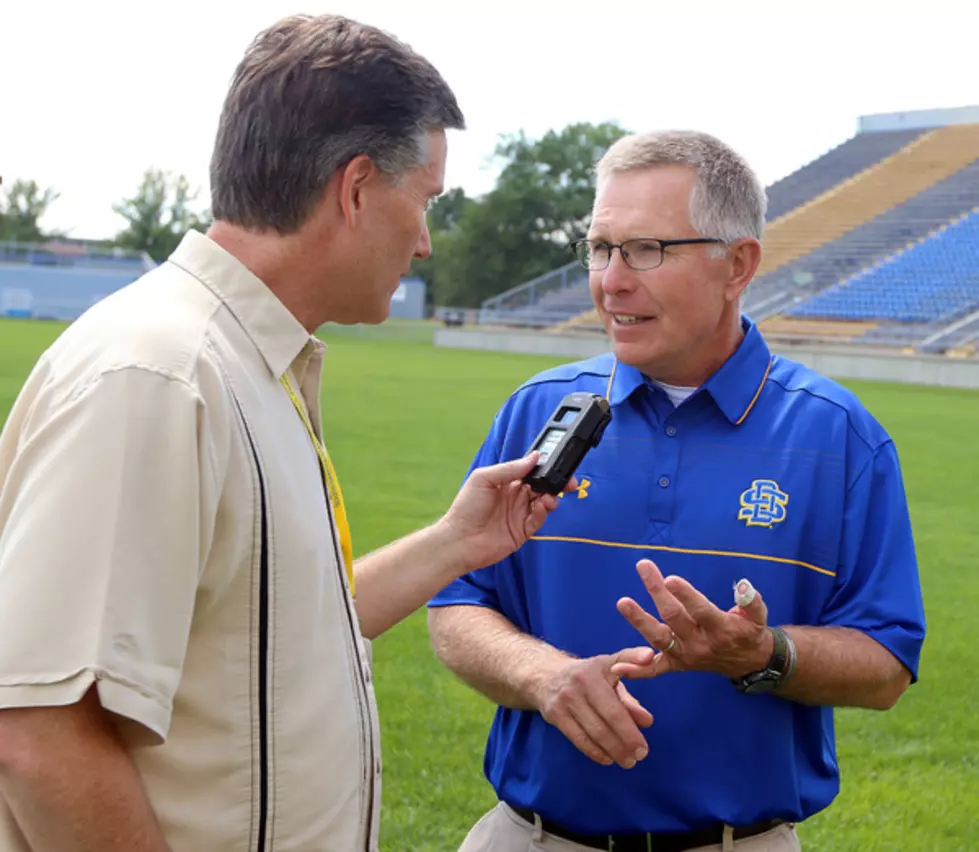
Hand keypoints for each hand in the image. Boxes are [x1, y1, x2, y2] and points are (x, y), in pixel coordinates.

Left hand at [440, 453, 575, 573]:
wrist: (459, 540)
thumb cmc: (466, 507)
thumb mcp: (484, 478)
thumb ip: (509, 468)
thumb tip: (534, 458)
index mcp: (506, 482)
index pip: (530, 471)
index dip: (543, 467)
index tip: (556, 462)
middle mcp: (515, 497)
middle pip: (542, 486)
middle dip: (555, 482)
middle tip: (568, 481)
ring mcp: (519, 514)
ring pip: (544, 502)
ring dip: (551, 497)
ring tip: (550, 496)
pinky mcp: (523, 531)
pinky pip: (539, 519)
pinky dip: (544, 512)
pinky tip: (542, 506)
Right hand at [533, 649, 654, 768]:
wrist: (546, 674)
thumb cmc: (588, 675)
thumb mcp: (611, 672)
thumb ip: (631, 697)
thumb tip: (647, 721)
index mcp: (597, 671)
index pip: (615, 706)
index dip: (630, 728)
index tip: (646, 741)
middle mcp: (579, 684)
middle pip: (606, 721)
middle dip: (625, 742)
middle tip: (640, 756)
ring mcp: (565, 700)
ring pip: (592, 733)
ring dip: (613, 751)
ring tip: (628, 761)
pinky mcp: (555, 715)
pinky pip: (578, 739)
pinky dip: (595, 752)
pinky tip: (607, 758)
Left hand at [610, 560, 772, 680]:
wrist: (749, 664)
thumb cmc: (749, 632)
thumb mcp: (758, 617)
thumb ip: (751, 602)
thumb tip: (743, 585)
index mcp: (721, 629)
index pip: (700, 611)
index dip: (686, 595)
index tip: (670, 578)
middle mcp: (700, 644)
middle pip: (674, 618)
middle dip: (657, 592)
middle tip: (643, 567)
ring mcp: (685, 655)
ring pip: (659, 639)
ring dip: (639, 621)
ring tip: (622, 602)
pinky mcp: (676, 664)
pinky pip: (654, 671)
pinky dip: (636, 671)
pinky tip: (616, 667)